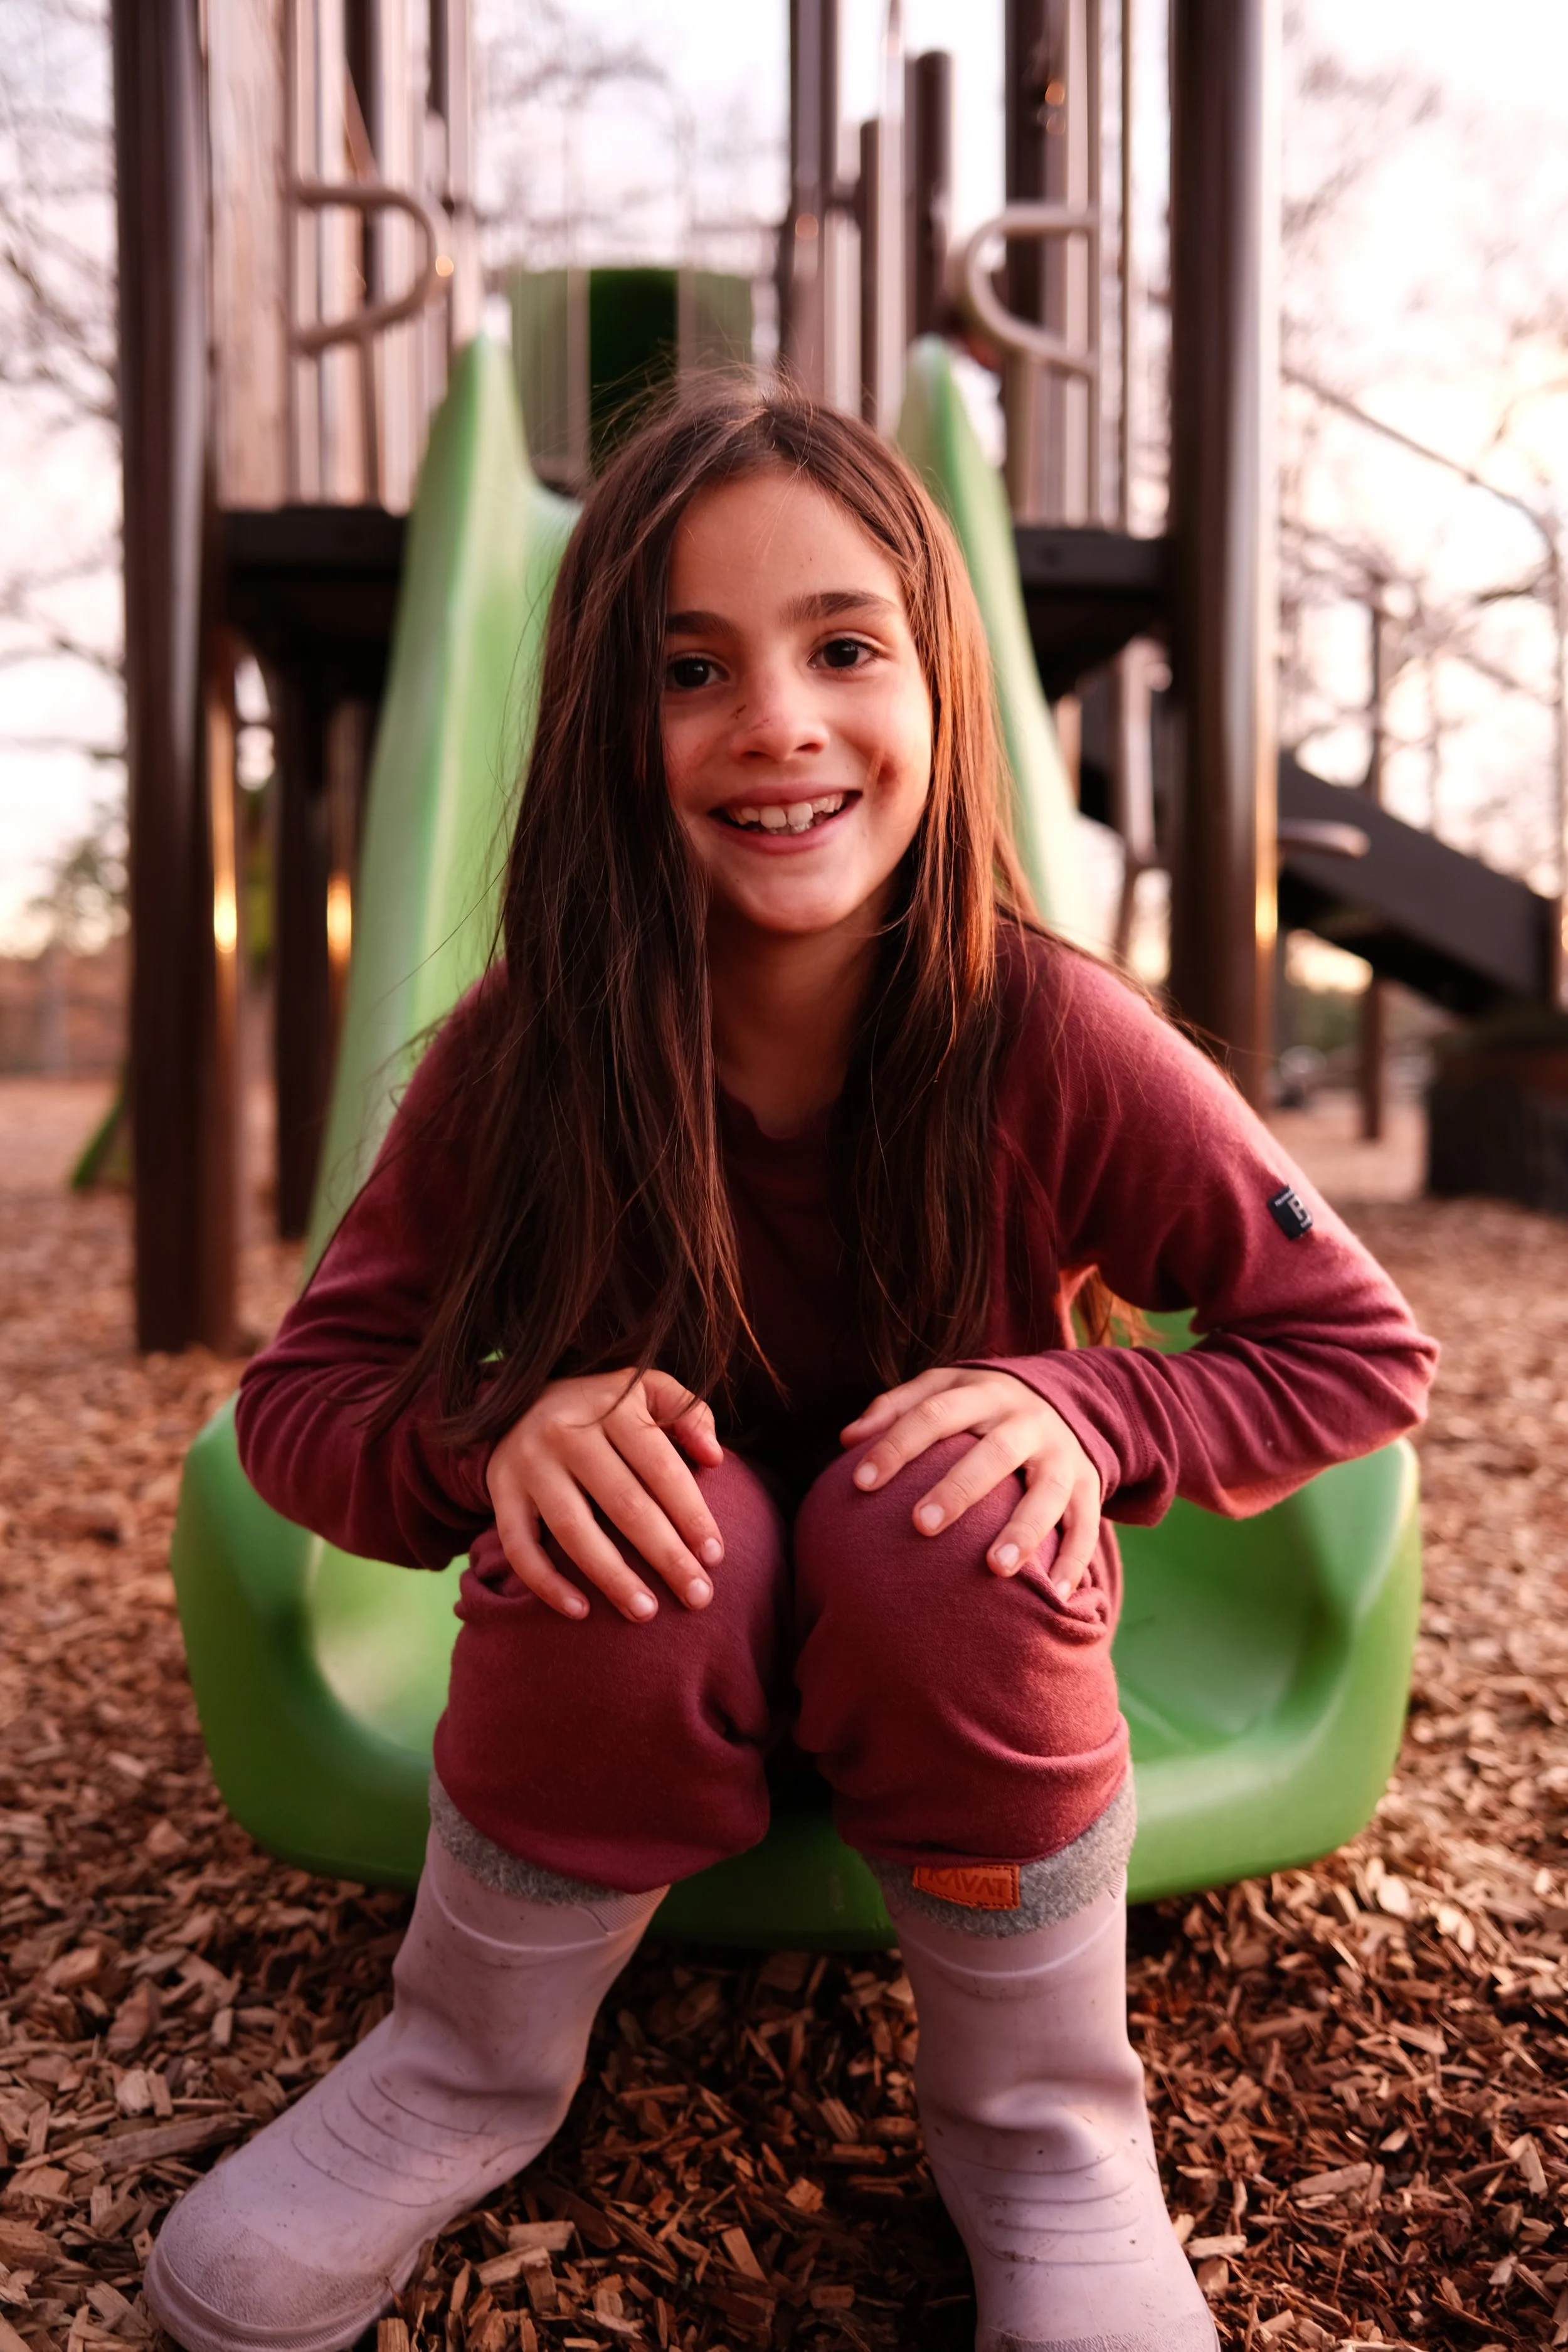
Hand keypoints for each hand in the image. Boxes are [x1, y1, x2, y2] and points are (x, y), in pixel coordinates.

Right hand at [485, 1369, 724, 1622]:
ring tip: (645, 1613)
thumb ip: (687, 1413)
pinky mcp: (501, 1491)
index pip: (661, 1468)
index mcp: (612, 1407)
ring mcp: (530, 1464)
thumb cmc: (600, 1407)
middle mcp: (567, 1433)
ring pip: (574, 1530)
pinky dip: (546, 1583)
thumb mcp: (646, 1391)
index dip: (692, 1515)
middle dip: (666, 1556)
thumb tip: (715, 1458)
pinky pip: (519, 1546)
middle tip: (698, 1596)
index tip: (716, 1557)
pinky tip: (580, 1612)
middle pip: (625, 1504)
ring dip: (612, 1578)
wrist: (515, 1400)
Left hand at [841, 1368, 1101, 1598]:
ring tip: (995, 1569)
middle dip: (958, 1489)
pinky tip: (1055, 1593)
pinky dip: (1074, 1558)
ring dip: (1024, 1530)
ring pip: (1047, 1491)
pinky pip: (1087, 1523)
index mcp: (984, 1393)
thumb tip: (848, 1438)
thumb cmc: (981, 1405)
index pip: (935, 1414)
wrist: (1066, 1397)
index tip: (861, 1483)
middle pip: (994, 1453)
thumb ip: (896, 1407)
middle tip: (920, 1525)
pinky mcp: (1089, 1485)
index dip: (897, 1445)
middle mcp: (1027, 1421)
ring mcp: (1062, 1454)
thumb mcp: (944, 1387)